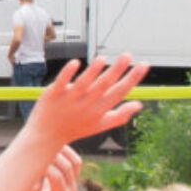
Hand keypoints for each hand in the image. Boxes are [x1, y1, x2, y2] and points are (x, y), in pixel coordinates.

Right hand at [19, 146, 80, 190]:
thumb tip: (33, 177)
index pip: (56, 176)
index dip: (44, 165)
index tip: (29, 159)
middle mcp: (71, 190)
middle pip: (67, 167)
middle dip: (52, 155)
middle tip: (36, 147)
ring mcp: (74, 183)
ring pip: (74, 161)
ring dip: (61, 151)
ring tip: (44, 145)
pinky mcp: (74, 176)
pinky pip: (75, 160)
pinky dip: (66, 151)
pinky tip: (51, 147)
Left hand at [24, 56, 146, 146]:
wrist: (45, 136)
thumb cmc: (75, 128)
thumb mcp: (100, 125)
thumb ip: (120, 115)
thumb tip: (139, 104)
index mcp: (99, 110)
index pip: (119, 92)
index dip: (133, 79)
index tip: (145, 65)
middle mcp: (86, 104)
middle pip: (104, 85)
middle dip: (117, 70)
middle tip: (128, 55)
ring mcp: (69, 98)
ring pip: (83, 83)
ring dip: (93, 71)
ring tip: (103, 58)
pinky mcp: (53, 94)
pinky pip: (61, 82)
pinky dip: (67, 73)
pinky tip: (75, 62)